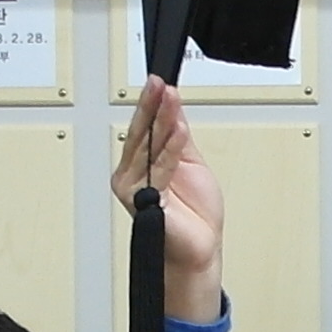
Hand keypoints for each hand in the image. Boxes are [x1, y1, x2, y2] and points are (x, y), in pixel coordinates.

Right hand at [104, 80, 227, 314]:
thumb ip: (178, 135)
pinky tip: (178, 130)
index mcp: (141, 164)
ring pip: (147, 147)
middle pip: (140, 133)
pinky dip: (169, 148)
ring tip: (171, 99)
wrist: (199, 250)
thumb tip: (173, 105)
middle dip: (151, 106)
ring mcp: (135, 188)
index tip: (159, 82)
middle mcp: (133, 174)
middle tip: (158, 83)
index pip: (145, 127)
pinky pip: (159, 169)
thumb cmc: (192, 215)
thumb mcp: (190, 162)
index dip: (152, 103)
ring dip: (161, 121)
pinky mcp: (143, 202)